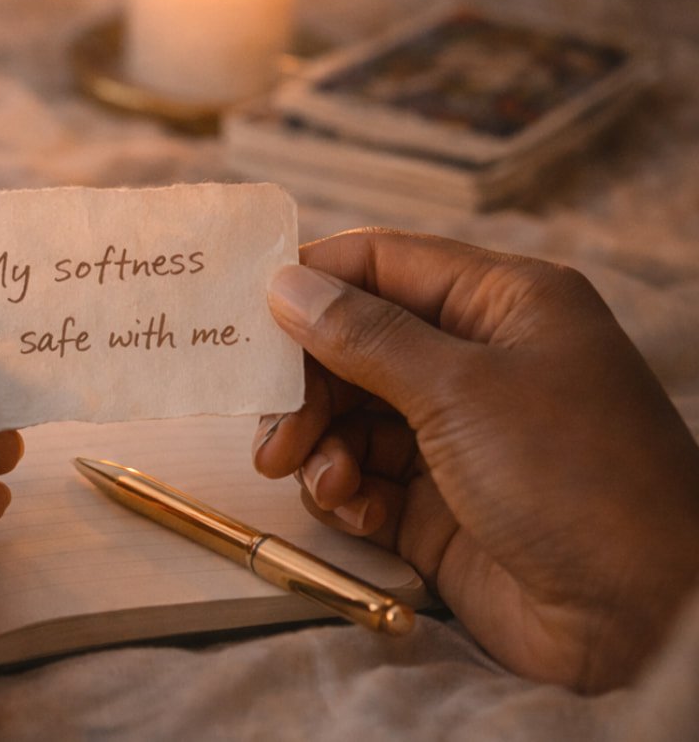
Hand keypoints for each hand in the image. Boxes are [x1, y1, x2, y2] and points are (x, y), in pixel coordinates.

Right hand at [254, 229, 698, 692]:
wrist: (641, 617)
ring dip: (317, 443)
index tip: (243, 311)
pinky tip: (350, 509)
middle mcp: (481, 362)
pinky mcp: (442, 507)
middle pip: (356, 344)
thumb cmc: (574, 478)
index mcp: (504, 305)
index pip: (385, 265)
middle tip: (270, 428)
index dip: (312, 281)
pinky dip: (344, 491)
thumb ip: (365, 336)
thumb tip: (286, 283)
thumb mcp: (461, 391)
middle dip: (305, 383)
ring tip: (310, 476)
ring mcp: (461, 436)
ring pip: (351, 416)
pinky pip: (364, 479)